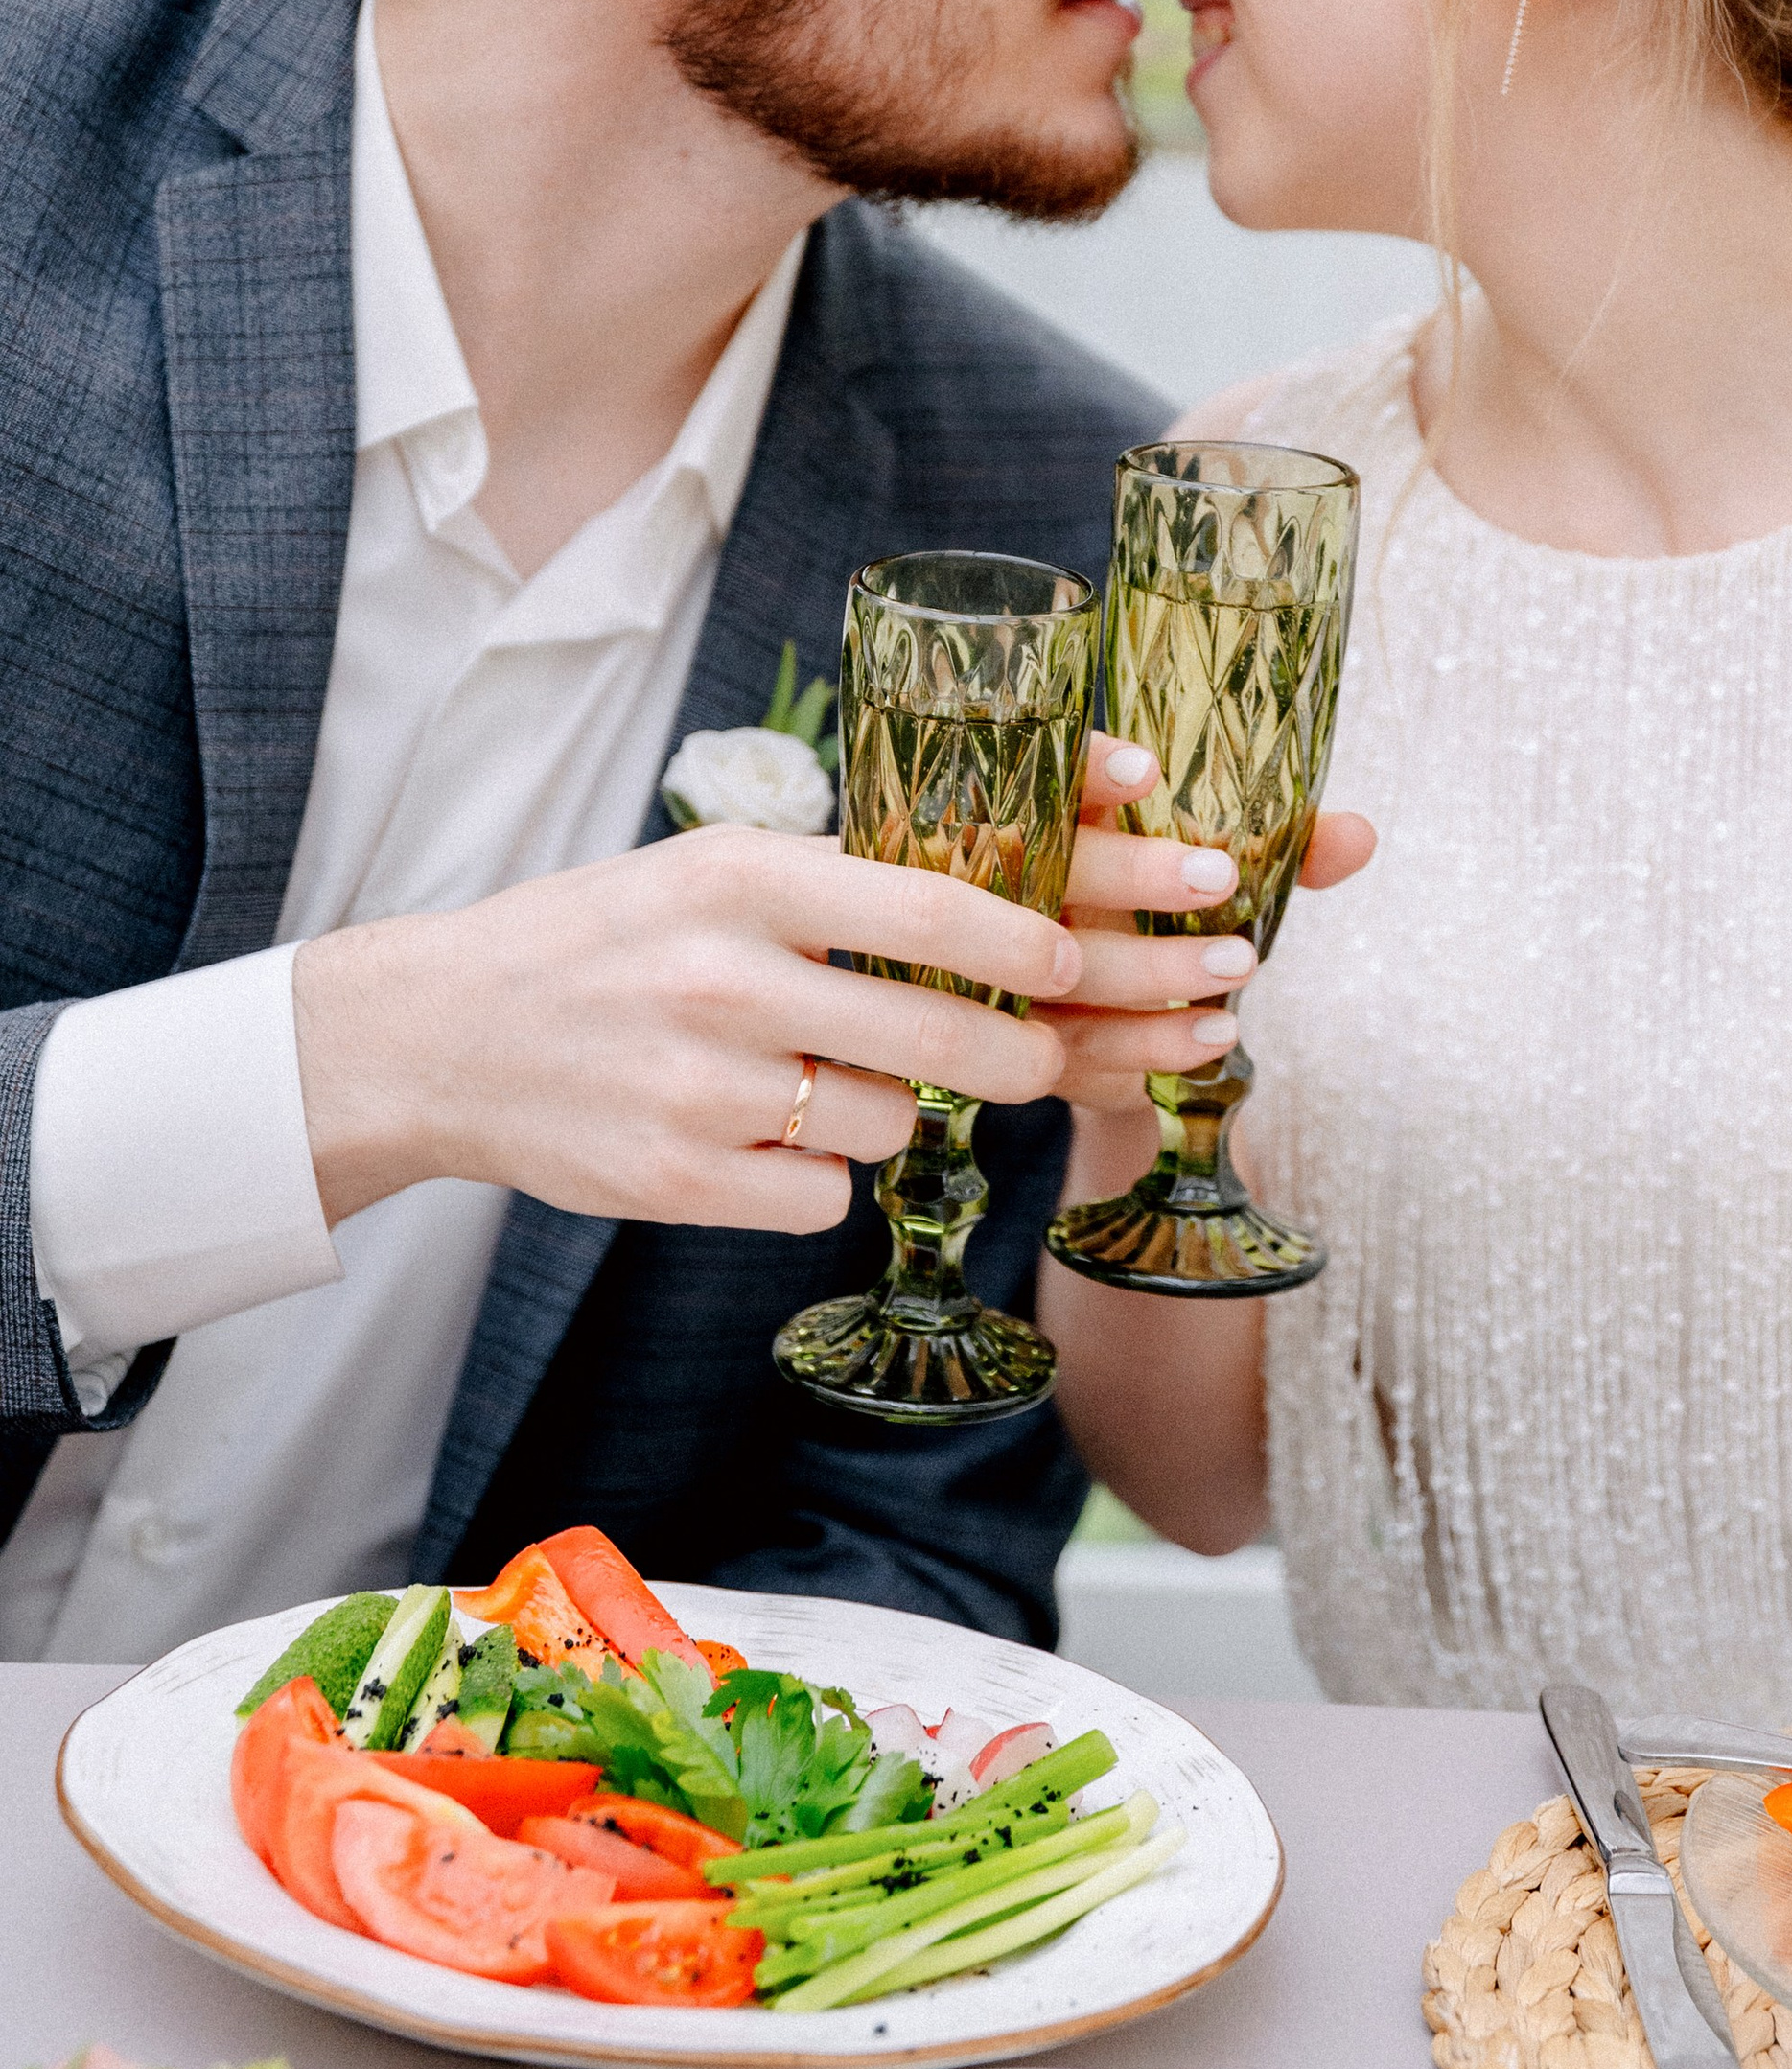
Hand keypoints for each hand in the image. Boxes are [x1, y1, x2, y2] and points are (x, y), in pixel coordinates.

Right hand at [292, 825, 1081, 1236]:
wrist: (440, 1032)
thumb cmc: (608, 938)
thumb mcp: (714, 869)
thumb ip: (845, 879)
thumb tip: (1015, 892)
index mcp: (742, 877)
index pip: (931, 906)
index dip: (1025, 944)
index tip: (1073, 962)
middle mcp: (724, 978)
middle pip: (941, 1036)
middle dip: (1016, 1057)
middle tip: (1032, 1059)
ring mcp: (698, 1087)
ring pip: (889, 1125)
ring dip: (886, 1113)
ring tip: (818, 1083)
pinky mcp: (675, 1182)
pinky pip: (823, 1199)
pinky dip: (813, 1178)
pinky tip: (758, 1140)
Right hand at [1040, 732, 1375, 1114]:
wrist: (1109, 1031)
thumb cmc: (1163, 921)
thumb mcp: (1221, 875)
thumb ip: (1285, 851)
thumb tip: (1359, 837)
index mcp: (1059, 823)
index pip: (1052, 781)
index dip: (1088, 770)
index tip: (1146, 769)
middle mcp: (1020, 893)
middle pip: (1057, 873)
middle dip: (1137, 874)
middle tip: (1223, 878)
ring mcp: (1016, 972)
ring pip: (1073, 969)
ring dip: (1160, 969)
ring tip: (1243, 963)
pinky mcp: (1032, 1043)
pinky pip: (1085, 1046)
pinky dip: (1157, 1041)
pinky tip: (1217, 1032)